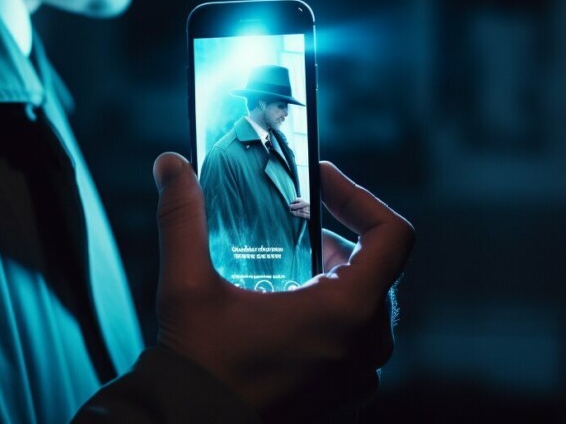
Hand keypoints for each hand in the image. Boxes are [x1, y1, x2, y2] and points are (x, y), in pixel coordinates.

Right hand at [153, 153, 414, 419]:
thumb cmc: (197, 369)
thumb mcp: (187, 286)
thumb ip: (183, 218)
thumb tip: (171, 165)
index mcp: (346, 314)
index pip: (394, 237)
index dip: (360, 198)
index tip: (320, 184)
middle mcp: (364, 350)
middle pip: (374, 270)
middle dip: (335, 240)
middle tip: (294, 223)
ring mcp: (357, 381)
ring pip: (364, 311)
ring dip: (331, 282)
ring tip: (284, 268)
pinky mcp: (342, 401)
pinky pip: (351, 348)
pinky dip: (326, 322)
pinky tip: (282, 315)